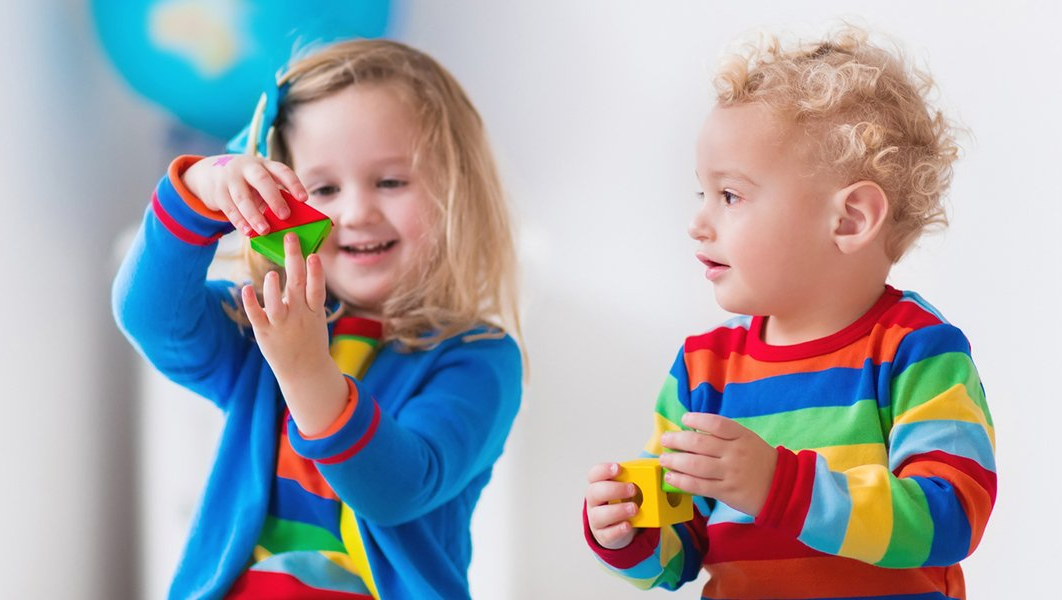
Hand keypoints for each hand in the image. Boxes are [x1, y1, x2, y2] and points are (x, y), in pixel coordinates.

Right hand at [182, 154, 307, 235]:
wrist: (213, 173)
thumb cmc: (248, 183)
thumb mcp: (261, 183)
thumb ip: (274, 196)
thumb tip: (289, 220)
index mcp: (265, 165)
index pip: (282, 171)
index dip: (294, 184)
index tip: (304, 199)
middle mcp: (248, 168)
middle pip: (261, 180)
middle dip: (274, 198)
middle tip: (285, 216)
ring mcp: (231, 178)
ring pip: (242, 197)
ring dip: (254, 215)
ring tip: (264, 230)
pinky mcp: (218, 191)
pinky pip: (229, 207)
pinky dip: (239, 221)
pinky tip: (247, 231)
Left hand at [242, 233, 346, 434]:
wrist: (305, 371)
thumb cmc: (310, 337)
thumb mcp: (316, 317)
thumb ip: (308, 293)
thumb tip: (302, 263)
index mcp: (314, 311)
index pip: (317, 288)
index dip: (316, 272)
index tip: (314, 254)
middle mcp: (299, 316)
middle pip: (298, 285)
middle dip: (295, 260)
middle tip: (291, 238)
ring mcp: (281, 325)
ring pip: (276, 304)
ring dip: (274, 288)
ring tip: (273, 273)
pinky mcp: (265, 333)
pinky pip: (256, 316)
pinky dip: (251, 303)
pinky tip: (246, 289)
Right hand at [585, 462, 639, 549]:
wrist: (617, 525)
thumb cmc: (623, 500)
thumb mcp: (627, 488)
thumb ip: (637, 479)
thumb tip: (660, 472)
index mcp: (598, 484)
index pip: (594, 474)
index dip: (604, 470)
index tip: (619, 468)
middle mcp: (594, 501)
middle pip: (595, 493)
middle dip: (614, 489)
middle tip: (633, 489)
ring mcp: (596, 519)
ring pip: (598, 515)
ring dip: (617, 511)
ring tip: (635, 509)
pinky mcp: (603, 535)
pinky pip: (607, 534)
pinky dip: (618, 529)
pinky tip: (628, 525)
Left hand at [658, 412, 776, 516]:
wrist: (782, 487)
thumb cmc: (759, 460)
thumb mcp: (747, 440)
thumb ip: (725, 435)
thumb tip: (693, 430)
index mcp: (742, 436)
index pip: (716, 423)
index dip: (697, 419)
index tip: (684, 419)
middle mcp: (735, 452)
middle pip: (700, 443)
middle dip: (677, 440)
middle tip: (665, 440)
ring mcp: (730, 473)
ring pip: (696, 465)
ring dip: (675, 461)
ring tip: (663, 459)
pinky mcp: (726, 492)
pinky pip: (699, 486)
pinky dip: (682, 481)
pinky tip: (671, 477)